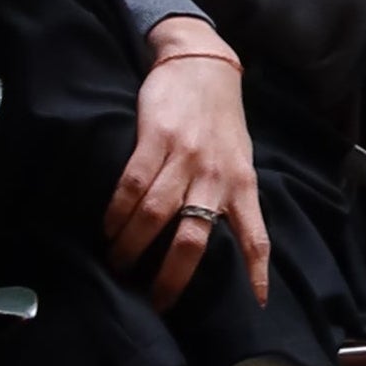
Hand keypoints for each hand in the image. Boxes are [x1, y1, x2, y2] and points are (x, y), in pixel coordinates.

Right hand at [105, 22, 268, 312]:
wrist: (202, 63)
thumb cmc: (221, 119)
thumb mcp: (241, 159)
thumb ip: (233, 196)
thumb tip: (226, 239)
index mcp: (242, 183)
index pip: (255, 234)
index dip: (256, 270)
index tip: (257, 302)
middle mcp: (216, 175)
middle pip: (193, 238)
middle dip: (172, 276)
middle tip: (154, 301)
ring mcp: (186, 157)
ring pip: (155, 216)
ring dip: (132, 247)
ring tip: (118, 265)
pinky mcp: (155, 138)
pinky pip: (132, 185)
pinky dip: (117, 213)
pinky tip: (108, 228)